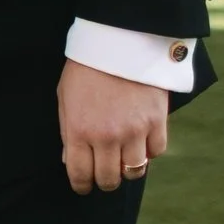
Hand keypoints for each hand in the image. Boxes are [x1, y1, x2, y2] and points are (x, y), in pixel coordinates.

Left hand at [58, 60, 171, 194]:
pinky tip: (141, 141)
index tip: (83, 185)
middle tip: (104, 174)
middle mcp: (107, 136)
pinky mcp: (157, 121)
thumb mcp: (66, 97)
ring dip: (127, 169)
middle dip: (104, 180)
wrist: (119, 38)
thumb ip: (67, 131)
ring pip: (134, 171)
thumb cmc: (87, 67)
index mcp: (80, 130)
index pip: (80, 175)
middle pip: (108, 179)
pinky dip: (149, 151)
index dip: (81, 185)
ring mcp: (134, 130)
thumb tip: (69, 160)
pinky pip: (156, 152)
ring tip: (123, 158)